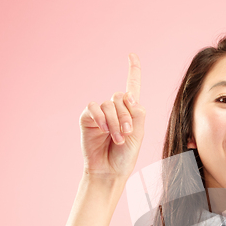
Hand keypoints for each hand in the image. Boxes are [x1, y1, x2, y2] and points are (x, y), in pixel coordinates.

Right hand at [79, 53, 145, 179]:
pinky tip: (104, 130)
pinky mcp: (87, 118)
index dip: (133, 70)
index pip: (132, 87)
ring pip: (109, 104)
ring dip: (116, 122)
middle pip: (121, 97)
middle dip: (126, 115)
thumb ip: (137, 113)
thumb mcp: (138, 134)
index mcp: (131, 111)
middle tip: (127, 133)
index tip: (132, 55)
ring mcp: (101, 113)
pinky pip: (94, 108)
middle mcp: (116, 109)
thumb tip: (129, 95)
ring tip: (117, 138)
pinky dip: (101, 118)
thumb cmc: (125, 155)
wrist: (109, 171)